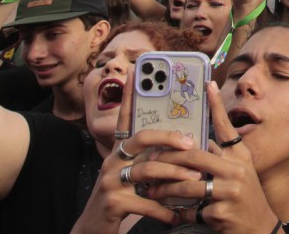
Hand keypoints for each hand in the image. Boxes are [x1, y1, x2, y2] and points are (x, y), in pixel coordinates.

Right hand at [72, 76, 197, 232]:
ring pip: (148, 170)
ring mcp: (110, 181)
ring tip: (195, 181)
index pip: (124, 118)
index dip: (128, 95)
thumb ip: (150, 160)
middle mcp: (112, 161)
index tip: (136, 71)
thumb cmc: (121, 201)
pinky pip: (145, 202)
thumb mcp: (133, 177)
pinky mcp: (112, 202)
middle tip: (192, 144)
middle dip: (170, 138)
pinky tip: (176, 215)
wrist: (93, 231)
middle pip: (142, 139)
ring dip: (176, 176)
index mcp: (119, 152)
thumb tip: (183, 145)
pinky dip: (164, 209)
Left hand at [145, 83, 278, 231]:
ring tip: (151, 192)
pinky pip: (190, 210)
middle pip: (195, 157)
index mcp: (240, 157)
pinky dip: (178, 213)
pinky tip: (170, 214)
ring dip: (165, 190)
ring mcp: (230, 191)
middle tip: (149, 161)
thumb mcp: (239, 172)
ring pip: (187, 185)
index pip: (227, 127)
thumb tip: (198, 142)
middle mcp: (237, 170)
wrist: (259, 227)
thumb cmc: (245, 197)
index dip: (217, 106)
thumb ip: (221, 157)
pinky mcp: (221, 213)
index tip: (209, 83)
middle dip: (168, 160)